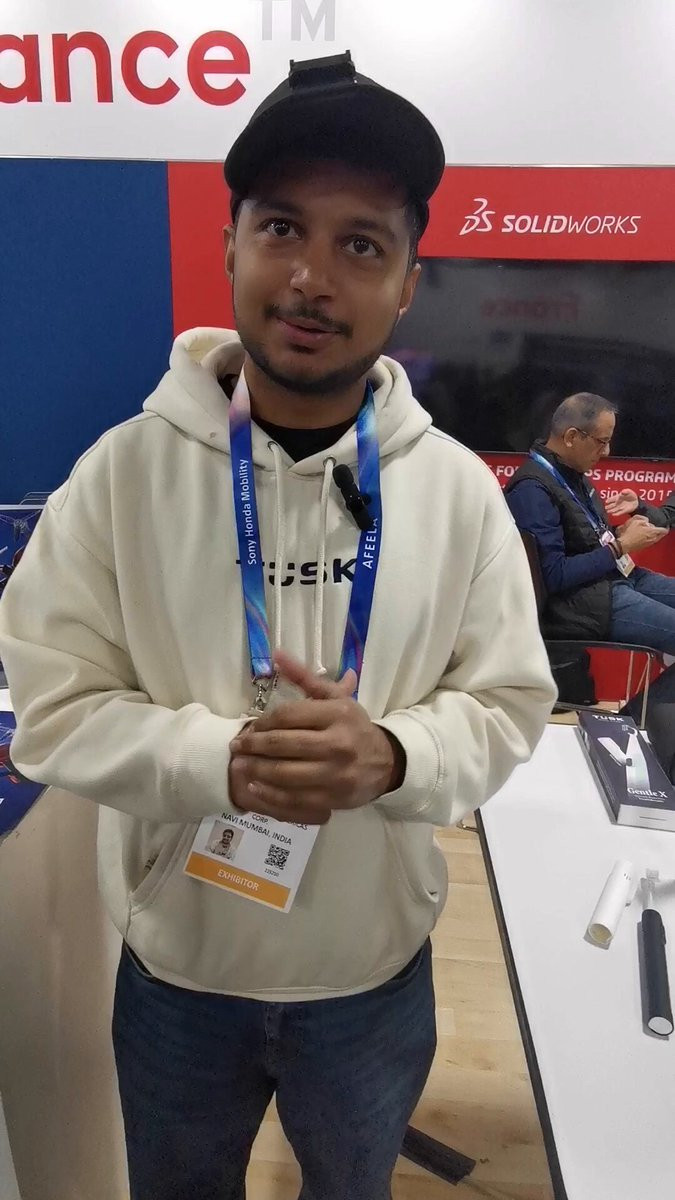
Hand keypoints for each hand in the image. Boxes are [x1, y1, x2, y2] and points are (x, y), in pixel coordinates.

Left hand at [228, 650, 404, 824]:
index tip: (250, 726)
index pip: (288, 715)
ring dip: (256, 770)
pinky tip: (255, 787)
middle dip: (253, 746)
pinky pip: (293, 799)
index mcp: (337, 714)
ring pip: (285, 774)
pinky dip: (270, 795)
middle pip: (283, 745)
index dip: (263, 721)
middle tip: (236, 747)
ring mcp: (335, 774)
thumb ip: (304, 677)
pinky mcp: (332, 798)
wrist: (385, 762)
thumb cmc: (352, 726)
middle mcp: (338, 743)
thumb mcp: (334, 697)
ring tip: (240, 765)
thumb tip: (276, 654)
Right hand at [605, 488, 638, 517]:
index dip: (609, 500)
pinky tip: (613, 514)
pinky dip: (616, 514)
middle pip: (612, 505)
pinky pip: (619, 513)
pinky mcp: (623, 511)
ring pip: (614, 509)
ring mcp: (620, 507)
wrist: (636, 501)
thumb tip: (622, 492)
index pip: (612, 498)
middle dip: (609, 506)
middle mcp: (618, 503)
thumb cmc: (631, 495)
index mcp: (618, 497)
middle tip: (605, 507)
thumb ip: (626, 491)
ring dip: (611, 510)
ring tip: (608, 511)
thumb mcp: (629, 491)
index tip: (606, 501)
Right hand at [618, 516, 668, 553]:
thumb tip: (646, 521)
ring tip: (647, 531)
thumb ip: (644, 519)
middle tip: (655, 528)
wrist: (623, 544)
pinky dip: (648, 539)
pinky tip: (642, 536)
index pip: (664, 530)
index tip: (663, 525)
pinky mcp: (644, 547)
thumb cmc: (629, 533)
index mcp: (652, 531)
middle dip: (659, 531)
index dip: (665, 527)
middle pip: (660, 535)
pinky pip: (649, 542)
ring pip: (655, 539)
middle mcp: (652, 539)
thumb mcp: (635, 520)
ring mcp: (648, 544)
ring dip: (653, 535)